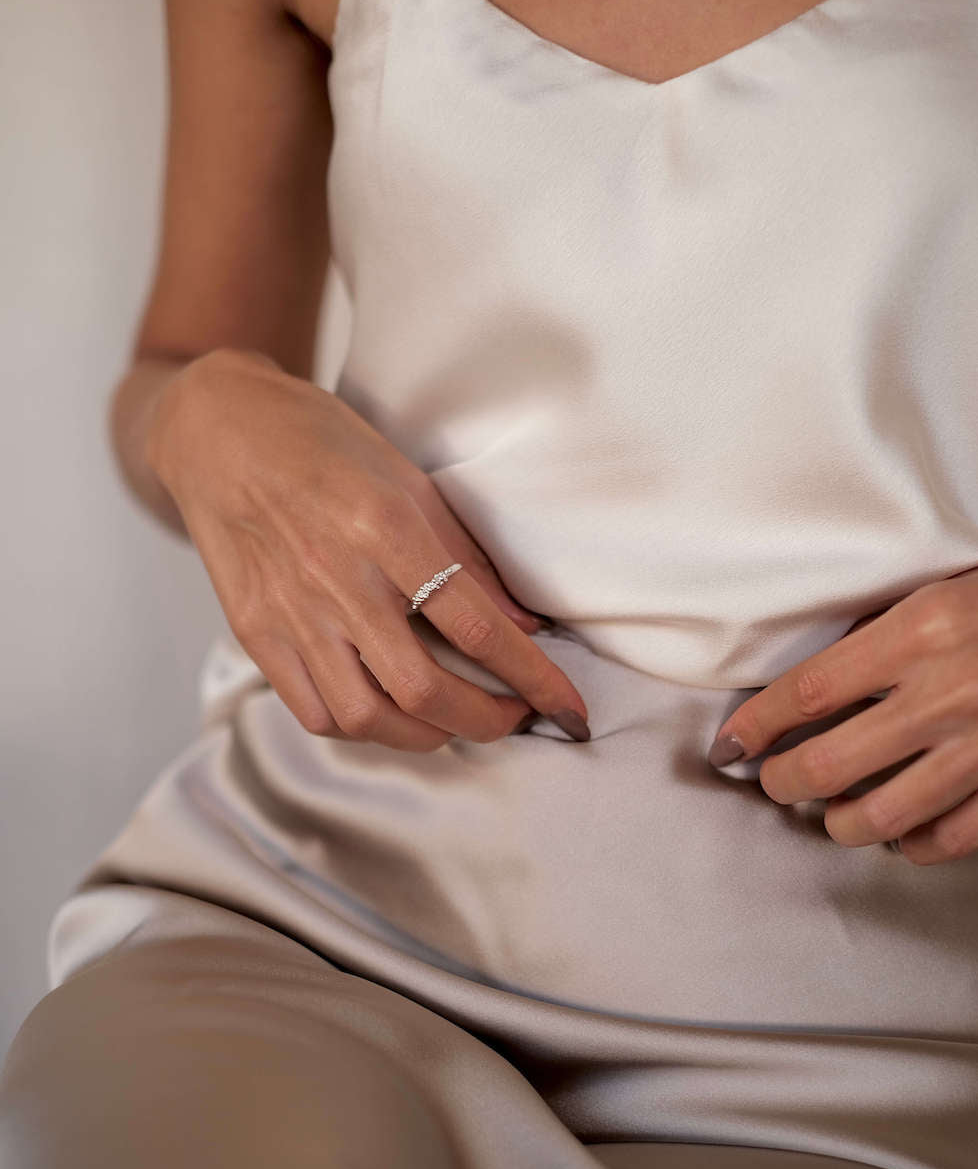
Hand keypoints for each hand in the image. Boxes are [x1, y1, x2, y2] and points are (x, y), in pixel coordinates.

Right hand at [146, 348, 588, 749]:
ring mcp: (291, 615)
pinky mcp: (257, 635)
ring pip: (368, 718)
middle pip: (424, 690)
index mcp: (384, 527)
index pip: (476, 626)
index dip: (532, 677)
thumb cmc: (322, 444)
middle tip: (515, 718)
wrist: (218, 434)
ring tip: (454, 718)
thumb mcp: (407, 478)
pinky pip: (317, 713)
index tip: (567, 708)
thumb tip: (523, 624)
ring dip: (428, 734)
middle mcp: (337, 579)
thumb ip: (465, 556)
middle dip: (488, 721)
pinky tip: (390, 710)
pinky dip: (365, 727)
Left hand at [706, 560, 977, 863]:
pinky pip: (950, 838)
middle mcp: (951, 692)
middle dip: (784, 783)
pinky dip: (913, 845)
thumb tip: (807, 695)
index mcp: (923, 630)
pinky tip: (899, 834)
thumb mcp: (944, 593)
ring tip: (830, 813)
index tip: (729, 745)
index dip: (754, 727)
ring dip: (839, 823)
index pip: (806, 693)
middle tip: (774, 781)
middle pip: (829, 765)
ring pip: (881, 815)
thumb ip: (882, 640)